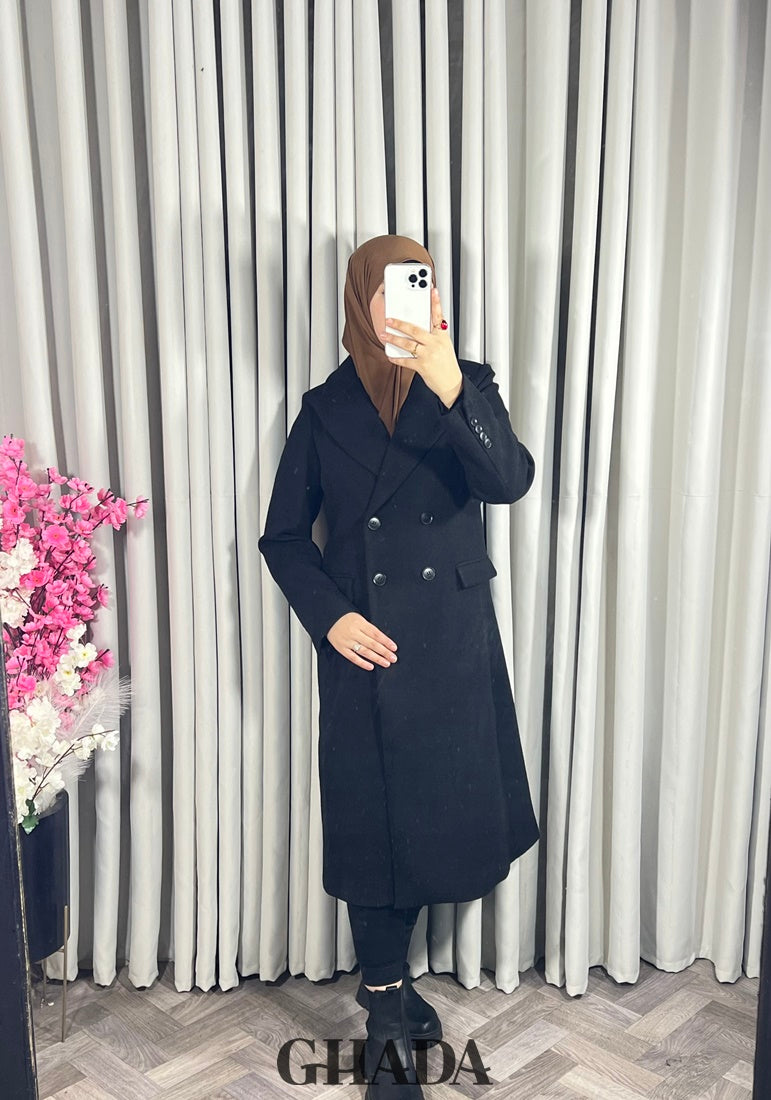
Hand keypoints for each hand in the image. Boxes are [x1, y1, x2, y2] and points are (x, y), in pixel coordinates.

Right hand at [326, 612, 397, 669]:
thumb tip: (383, 641)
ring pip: (364, 651)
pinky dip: (362, 663)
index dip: (386, 641)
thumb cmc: (346, 619)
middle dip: (384, 652)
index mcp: (360, 623)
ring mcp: (347, 641)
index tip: (394, 648)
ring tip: (386, 663)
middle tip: (393, 658)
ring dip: (376, 658)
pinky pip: (353, 657)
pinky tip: (370, 666)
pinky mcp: (341, 648)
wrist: (328, 618)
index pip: (376, 634)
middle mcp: (354, 632)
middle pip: (372, 644)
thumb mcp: (359, 619)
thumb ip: (369, 629)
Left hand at [379, 287, 462, 407]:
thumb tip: (419, 327)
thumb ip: (434, 335)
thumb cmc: (447, 364)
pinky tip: (390, 356)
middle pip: (415, 329)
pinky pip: (406, 361)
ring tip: (384, 335)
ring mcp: (429, 355)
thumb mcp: (444, 345)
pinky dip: (396, 358)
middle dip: (400, 324)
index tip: (432, 290)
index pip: (438, 316)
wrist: (451, 383)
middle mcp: (435, 343)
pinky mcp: (422, 367)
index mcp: (442, 336)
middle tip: (389, 319)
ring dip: (393, 339)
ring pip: (408, 344)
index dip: (435, 303)